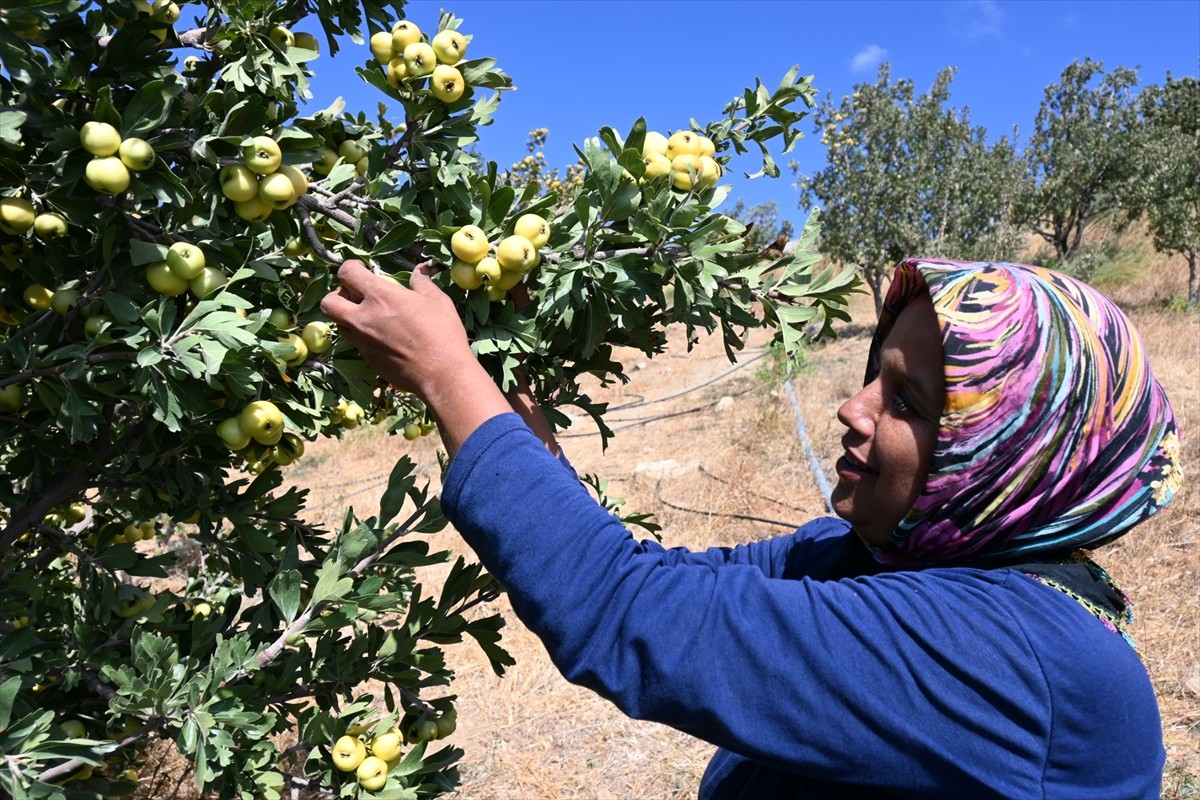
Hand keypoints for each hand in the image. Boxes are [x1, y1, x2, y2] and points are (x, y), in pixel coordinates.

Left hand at [320, 260, 473, 397]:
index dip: (351, 268)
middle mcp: (363, 318)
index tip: (362, 270)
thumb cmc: (442, 332)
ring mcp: (363, 341)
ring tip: (367, 317)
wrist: (441, 374)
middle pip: (328, 302)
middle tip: (356, 295)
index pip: (346, 273)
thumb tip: (421, 268)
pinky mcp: (368, 359)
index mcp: (379, 296)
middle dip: (337, 294)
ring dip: (347, 317)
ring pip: (338, 324)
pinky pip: (355, 343)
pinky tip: (382, 337)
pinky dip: (362, 336)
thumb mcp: (436, 300)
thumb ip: (422, 282)